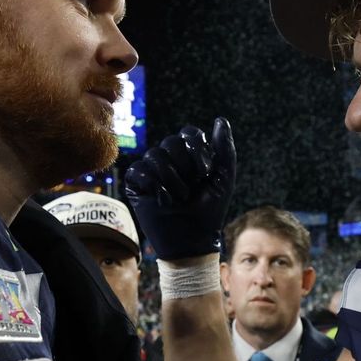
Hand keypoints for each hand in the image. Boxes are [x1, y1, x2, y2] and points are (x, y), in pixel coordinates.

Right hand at [123, 118, 235, 260]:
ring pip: (154, 155)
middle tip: (191, 188)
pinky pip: (138, 170)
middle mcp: (169, 159)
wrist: (193, 239)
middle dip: (184, 166)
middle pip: (171, 142)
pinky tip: (162, 199)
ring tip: (178, 198)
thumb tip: (221, 120)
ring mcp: (151, 171)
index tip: (206, 172)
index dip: (197, 149)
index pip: (189, 133)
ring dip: (170, 179)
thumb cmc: (210, 211)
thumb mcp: (224, 178)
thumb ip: (224, 149)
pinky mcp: (136, 184)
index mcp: (190, 155)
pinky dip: (152, 184)